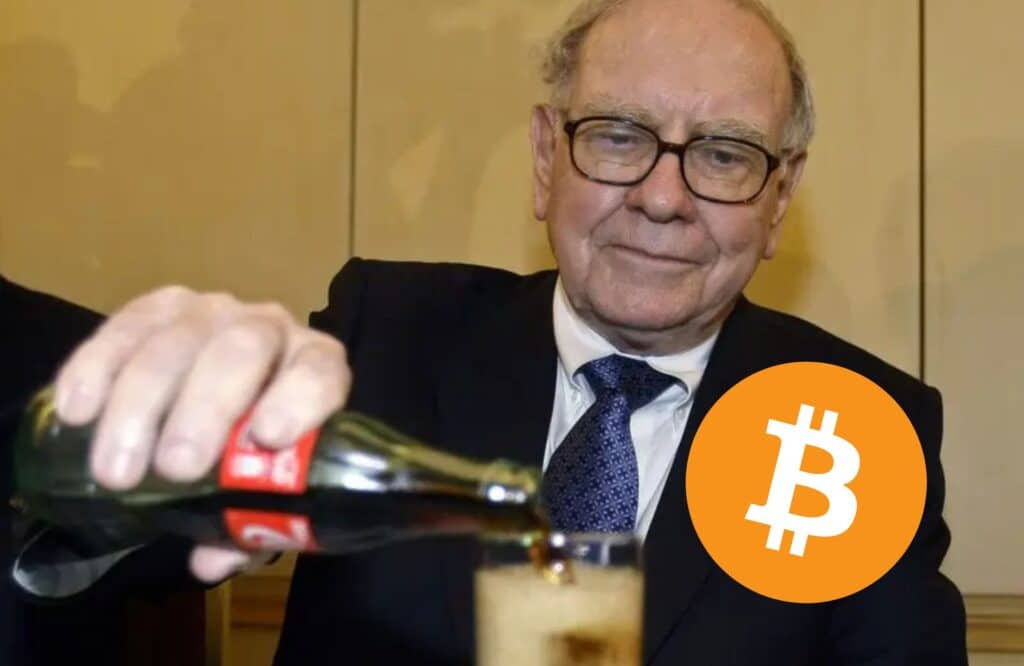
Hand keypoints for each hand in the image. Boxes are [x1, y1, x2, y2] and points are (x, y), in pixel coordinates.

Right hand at [54, 286, 350, 580]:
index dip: (299, 398)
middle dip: (205, 408)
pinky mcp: (158, 307)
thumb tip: (211, 560)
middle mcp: (268, 327)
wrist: (216, 402)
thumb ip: (250, 527)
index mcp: (315, 368)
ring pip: (177, 339)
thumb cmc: (253, 455)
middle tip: (174, 469)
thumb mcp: (264, 492)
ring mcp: (212, 311)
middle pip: (240, 350)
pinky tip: (77, 412)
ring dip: (140, 404)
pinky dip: (97, 368)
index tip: (267, 438)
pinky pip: (125, 325)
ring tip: (115, 471)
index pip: (321, 371)